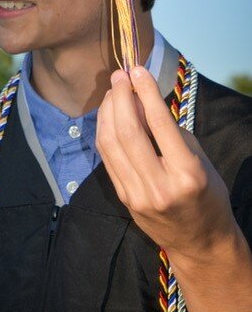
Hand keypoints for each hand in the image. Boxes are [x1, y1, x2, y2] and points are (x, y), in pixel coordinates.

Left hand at [96, 66, 234, 258]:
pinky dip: (105, 131)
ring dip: (108, 111)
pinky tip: (108, 114)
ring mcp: (137, 195)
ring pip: (111, 143)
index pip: (160, 123)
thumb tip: (142, 100)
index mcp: (186, 173)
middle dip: (120, 97)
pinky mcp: (123, 198)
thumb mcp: (198, 159)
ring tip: (112, 91)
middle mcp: (159, 185)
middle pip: (129, 131)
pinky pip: (107, 157)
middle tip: (120, 75)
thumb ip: (170, 132)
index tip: (138, 69)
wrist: (200, 241)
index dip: (145, 91)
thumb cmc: (206, 194)